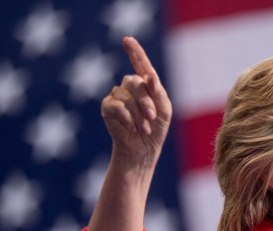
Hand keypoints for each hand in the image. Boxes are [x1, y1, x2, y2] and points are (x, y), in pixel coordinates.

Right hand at [101, 37, 171, 170]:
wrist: (144, 149)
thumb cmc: (156, 129)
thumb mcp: (164, 110)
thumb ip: (158, 92)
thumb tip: (150, 76)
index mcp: (146, 84)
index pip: (141, 64)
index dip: (135, 51)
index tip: (127, 40)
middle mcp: (130, 86)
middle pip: (135, 83)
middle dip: (146, 102)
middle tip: (152, 118)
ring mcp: (117, 95)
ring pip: (126, 96)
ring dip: (138, 114)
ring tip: (144, 129)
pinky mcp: (108, 107)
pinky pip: (116, 106)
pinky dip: (126, 118)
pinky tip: (131, 128)